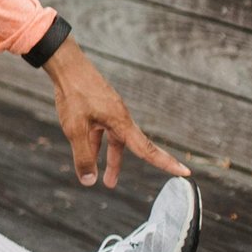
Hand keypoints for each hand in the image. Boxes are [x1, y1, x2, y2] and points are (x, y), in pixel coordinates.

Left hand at [44, 37, 189, 187]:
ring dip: (111, 160)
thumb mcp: (75, 130)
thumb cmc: (73, 95)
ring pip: (114, 142)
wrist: (67, 66)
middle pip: (129, 148)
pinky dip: (96, 145)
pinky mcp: (99, 109)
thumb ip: (83, 156)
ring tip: (108, 181)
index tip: (185, 172)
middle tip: (131, 185)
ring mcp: (109, 113)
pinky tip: (86, 156)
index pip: (147, 149)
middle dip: (128, 168)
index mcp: (121, 122)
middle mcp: (120, 117)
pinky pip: (101, 132)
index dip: (166, 163)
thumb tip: (89, 182)